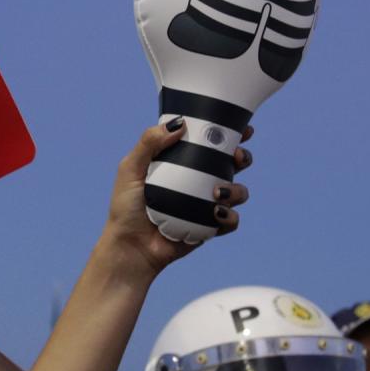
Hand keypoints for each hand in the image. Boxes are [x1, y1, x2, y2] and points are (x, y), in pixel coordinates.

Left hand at [106, 120, 250, 270]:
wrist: (130, 247)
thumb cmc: (126, 207)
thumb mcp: (130, 168)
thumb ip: (149, 143)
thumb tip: (180, 123)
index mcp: (183, 163)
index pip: (210, 144)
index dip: (230, 134)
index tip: (243, 129)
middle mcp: (199, 181)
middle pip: (233, 164)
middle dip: (242, 157)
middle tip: (235, 157)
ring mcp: (206, 205)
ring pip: (238, 192)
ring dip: (236, 189)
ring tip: (218, 192)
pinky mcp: (209, 227)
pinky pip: (231, 220)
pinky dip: (229, 216)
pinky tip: (215, 213)